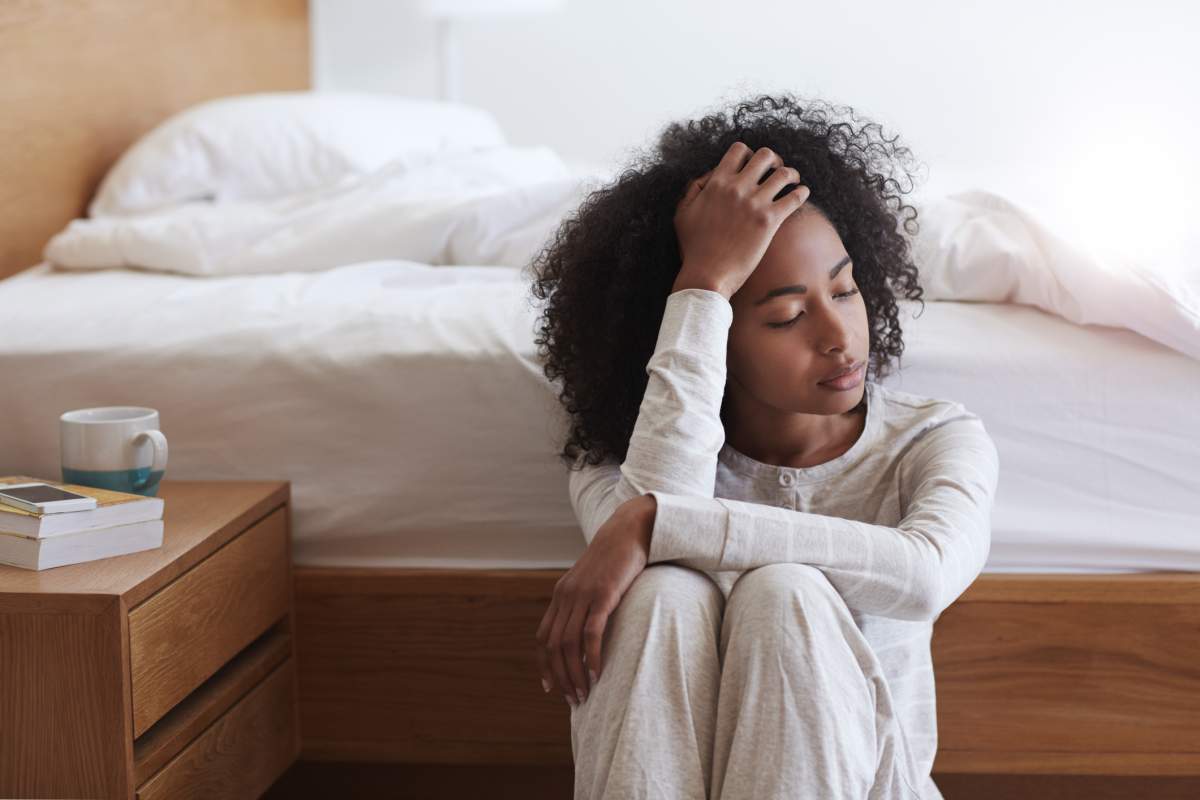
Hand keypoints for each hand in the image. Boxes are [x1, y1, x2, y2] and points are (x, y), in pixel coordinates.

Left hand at [535, 494, 655, 707]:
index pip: (543, 637)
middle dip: (560, 677)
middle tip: (573, 699)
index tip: (550, 687)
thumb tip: (588, 629)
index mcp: (561, 595)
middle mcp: (566, 596)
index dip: (544, 664)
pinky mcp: (602, 595)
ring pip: (568, 644)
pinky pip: (591, 633)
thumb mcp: (595, 582)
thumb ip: (587, 602)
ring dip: (574, 674)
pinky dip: (592, 657)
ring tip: (585, 693)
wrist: (631, 530)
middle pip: (552, 646)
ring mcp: (582, 595)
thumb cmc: (618, 559)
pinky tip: (598, 673)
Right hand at [672, 141, 810, 298]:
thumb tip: (708, 176)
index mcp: (717, 183)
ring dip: (791, 174)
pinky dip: (801, 192)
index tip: (753, 165)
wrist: (707, 275)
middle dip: (773, 160)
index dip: (749, 154)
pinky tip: (802, 194)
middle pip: (765, 155)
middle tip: (775, 171)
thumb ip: (694, 190)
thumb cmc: (693, 248)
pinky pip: (794, 197)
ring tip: (793, 181)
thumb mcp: (682, 213)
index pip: (739, 150)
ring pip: (784, 173)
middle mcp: (737, 188)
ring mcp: (754, 203)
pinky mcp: (769, 221)